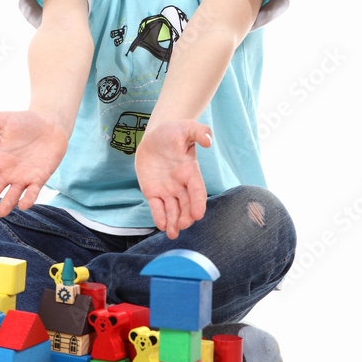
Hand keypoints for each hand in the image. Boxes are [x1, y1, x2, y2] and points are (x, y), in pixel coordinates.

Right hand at [0, 111, 68, 217]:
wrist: (50, 124)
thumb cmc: (25, 122)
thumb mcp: (2, 119)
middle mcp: (8, 172)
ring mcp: (24, 177)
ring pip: (12, 195)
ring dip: (6, 204)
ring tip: (0, 212)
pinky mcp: (40, 178)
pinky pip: (33, 192)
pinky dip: (28, 199)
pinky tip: (23, 204)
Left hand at [134, 120, 211, 239]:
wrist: (154, 136)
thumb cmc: (173, 131)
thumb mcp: (186, 127)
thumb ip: (199, 132)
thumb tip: (208, 139)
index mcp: (190, 172)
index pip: (197, 190)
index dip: (198, 203)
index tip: (198, 215)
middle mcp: (180, 184)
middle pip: (186, 204)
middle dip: (186, 216)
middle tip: (184, 225)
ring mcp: (167, 190)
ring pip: (173, 209)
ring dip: (174, 221)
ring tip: (173, 233)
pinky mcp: (153, 192)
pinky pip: (157, 207)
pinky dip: (159, 216)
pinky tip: (161, 226)